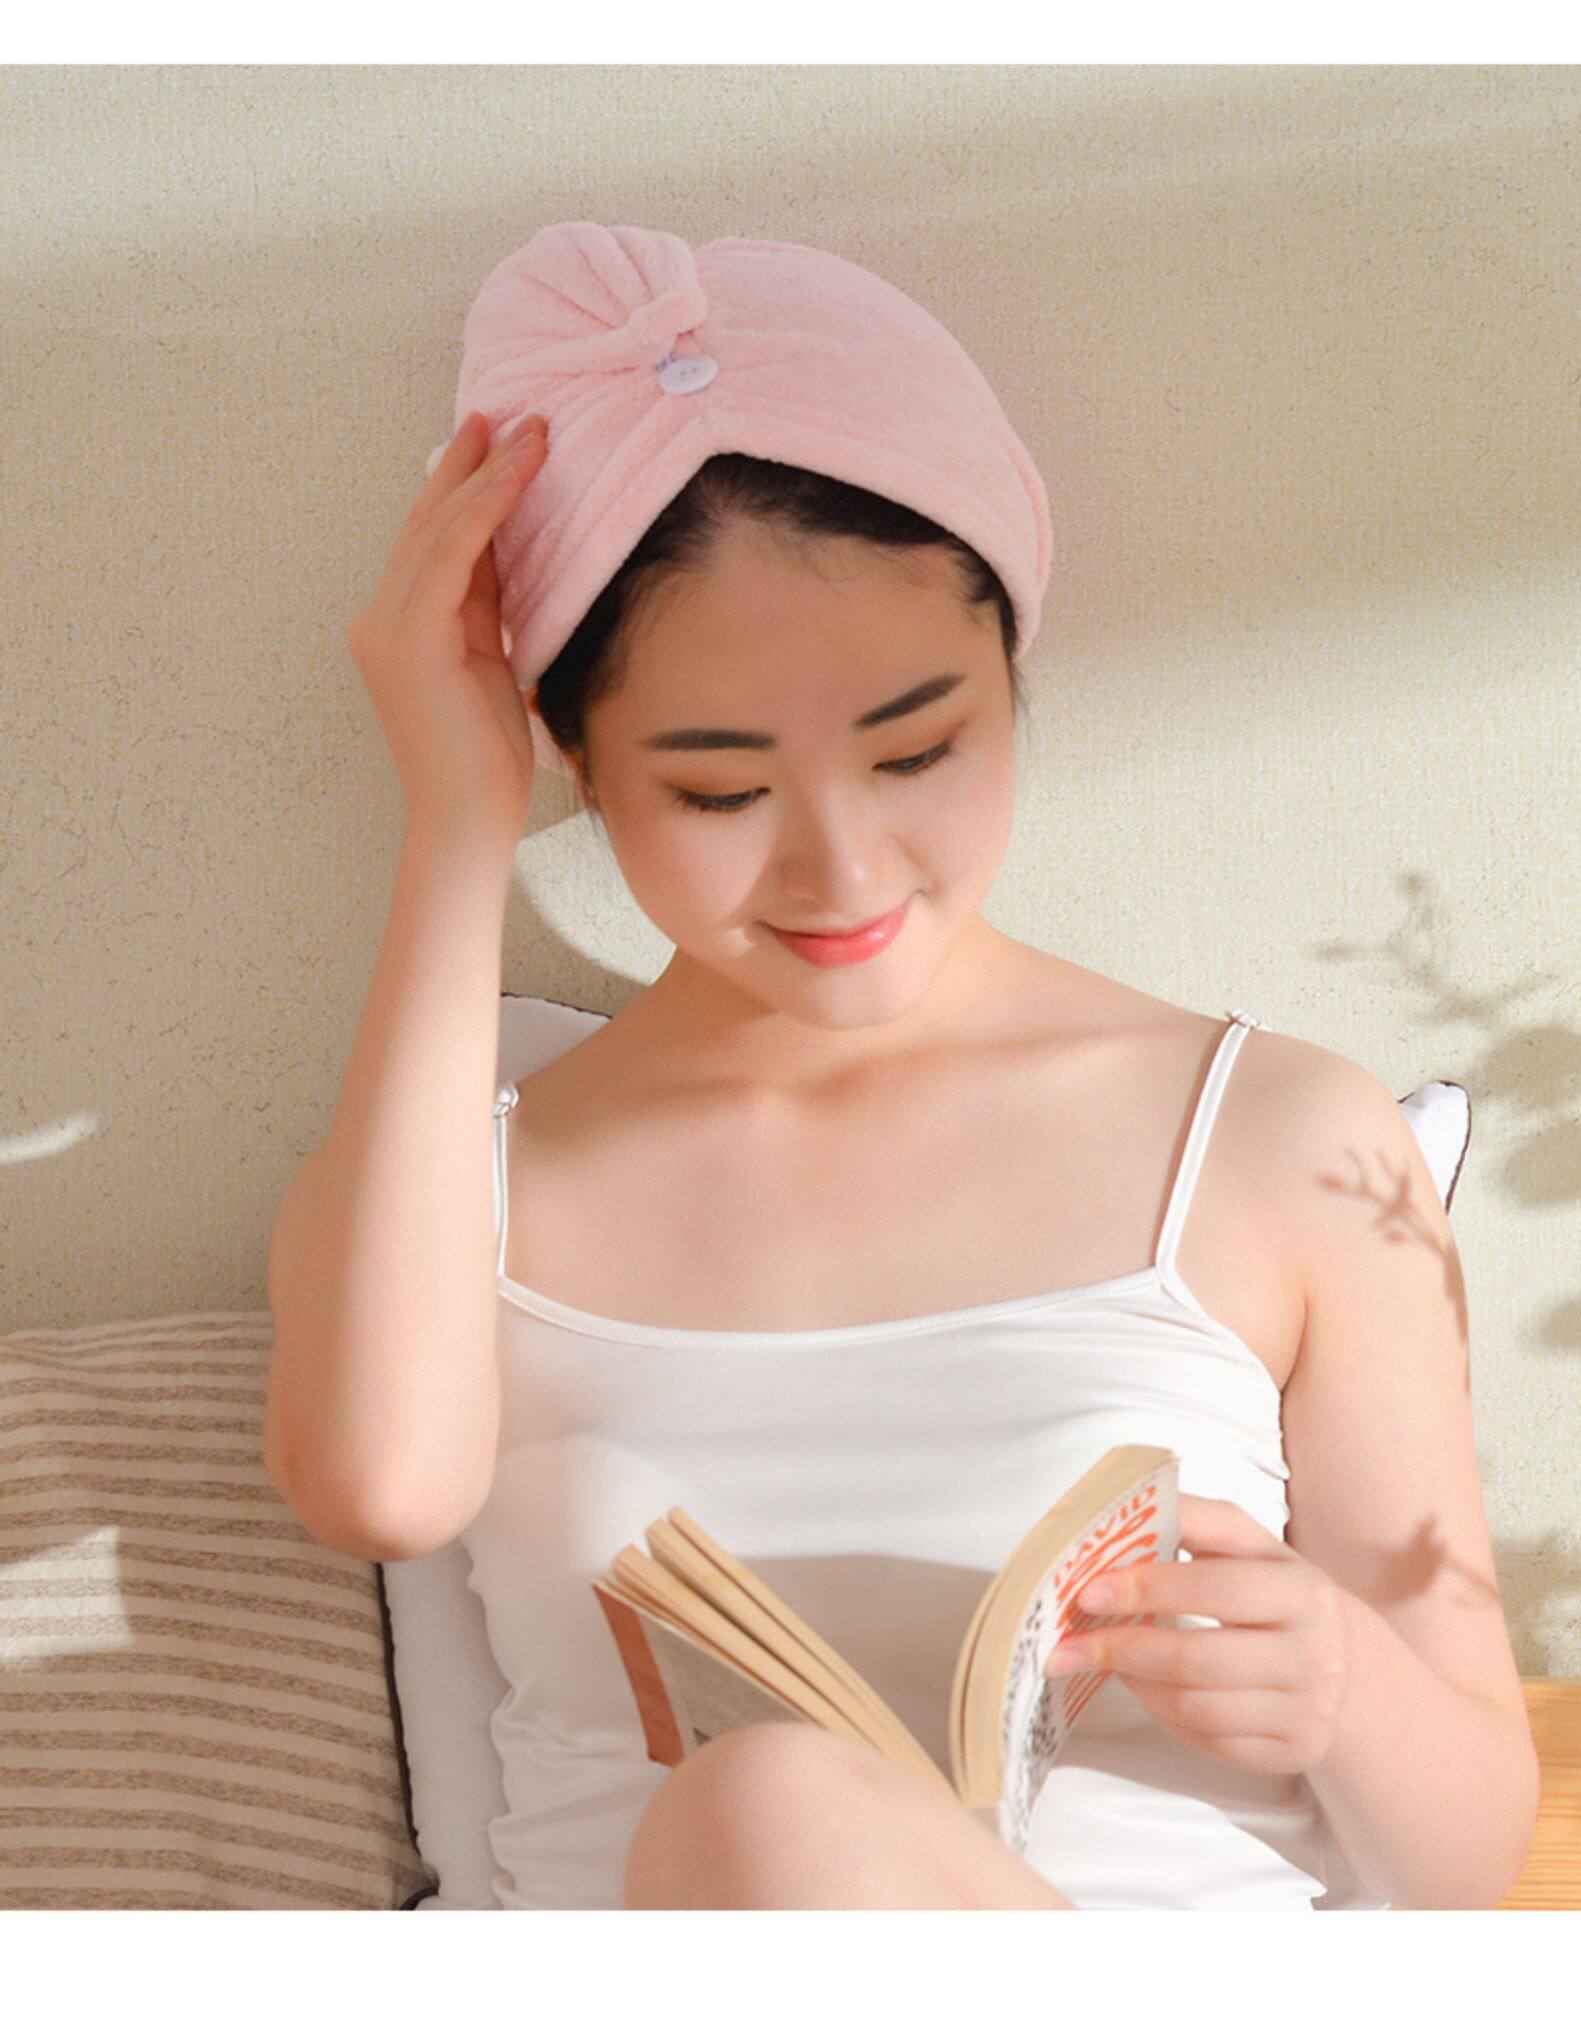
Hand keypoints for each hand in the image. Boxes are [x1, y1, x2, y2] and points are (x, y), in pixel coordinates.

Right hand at [346, 409, 549, 841]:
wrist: (468, 820)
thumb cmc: (487, 758)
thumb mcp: (491, 662)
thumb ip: (488, 607)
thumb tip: (510, 550)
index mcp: (400, 625)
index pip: (434, 540)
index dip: (466, 485)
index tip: (498, 439)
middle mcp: (381, 618)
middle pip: (428, 522)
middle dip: (471, 462)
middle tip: (513, 414)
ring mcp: (387, 628)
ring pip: (437, 529)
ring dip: (487, 474)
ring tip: (529, 432)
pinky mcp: (409, 640)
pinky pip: (449, 556)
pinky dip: (484, 511)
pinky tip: (515, 477)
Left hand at [1045, 1493, 1353, 1774]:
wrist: (1347, 1663)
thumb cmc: (1276, 1593)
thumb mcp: (1250, 1546)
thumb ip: (1194, 1520)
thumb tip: (1124, 1508)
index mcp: (1302, 1590)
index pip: (1214, 1588)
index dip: (1146, 1589)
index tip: (1088, 1591)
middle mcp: (1314, 1655)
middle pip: (1198, 1658)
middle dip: (1122, 1648)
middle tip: (1069, 1644)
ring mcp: (1307, 1711)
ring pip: (1197, 1706)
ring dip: (1137, 1683)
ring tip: (1105, 1661)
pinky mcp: (1292, 1751)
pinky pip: (1210, 1740)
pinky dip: (1165, 1715)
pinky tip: (1146, 1689)